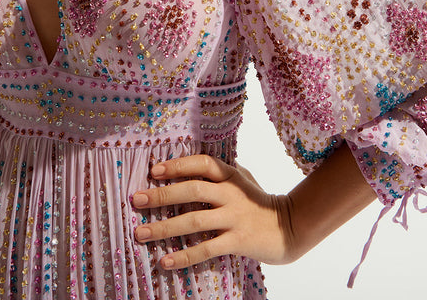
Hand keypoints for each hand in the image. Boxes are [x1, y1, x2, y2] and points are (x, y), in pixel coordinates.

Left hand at [132, 154, 296, 269]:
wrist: (290, 227)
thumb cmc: (260, 201)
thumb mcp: (243, 179)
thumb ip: (221, 173)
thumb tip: (191, 164)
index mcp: (231, 176)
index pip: (202, 163)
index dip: (178, 165)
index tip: (154, 170)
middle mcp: (231, 194)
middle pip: (193, 190)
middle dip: (162, 195)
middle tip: (137, 200)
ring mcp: (234, 218)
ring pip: (194, 220)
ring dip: (164, 227)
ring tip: (141, 233)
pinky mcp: (238, 241)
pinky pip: (206, 249)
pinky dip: (184, 256)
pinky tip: (165, 261)